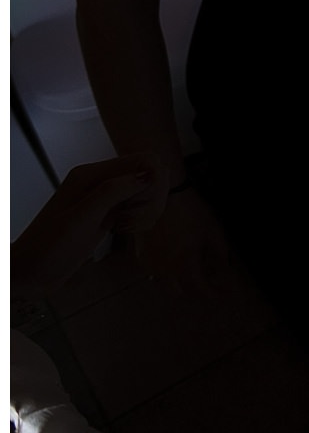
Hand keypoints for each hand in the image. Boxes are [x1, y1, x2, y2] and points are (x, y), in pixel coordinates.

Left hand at [12, 155, 155, 299]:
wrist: (31, 272)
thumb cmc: (49, 246)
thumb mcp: (82, 218)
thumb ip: (113, 191)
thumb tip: (148, 174)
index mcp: (91, 175)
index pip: (142, 160)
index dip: (153, 180)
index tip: (146, 203)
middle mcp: (101, 182)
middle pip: (149, 175)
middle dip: (151, 198)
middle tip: (131, 219)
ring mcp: (106, 199)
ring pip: (147, 193)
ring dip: (147, 211)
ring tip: (126, 227)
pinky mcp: (109, 214)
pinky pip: (138, 207)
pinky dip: (141, 219)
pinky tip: (125, 230)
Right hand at [131, 185, 237, 298]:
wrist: (160, 193)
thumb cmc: (188, 208)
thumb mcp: (213, 229)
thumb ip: (221, 253)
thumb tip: (226, 267)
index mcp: (184, 263)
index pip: (201, 290)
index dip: (216, 293)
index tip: (227, 292)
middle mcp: (164, 268)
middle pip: (182, 292)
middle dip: (199, 291)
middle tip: (213, 281)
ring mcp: (149, 263)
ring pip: (167, 284)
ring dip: (183, 283)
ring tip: (197, 269)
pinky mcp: (140, 255)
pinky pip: (155, 272)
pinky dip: (169, 272)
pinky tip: (178, 260)